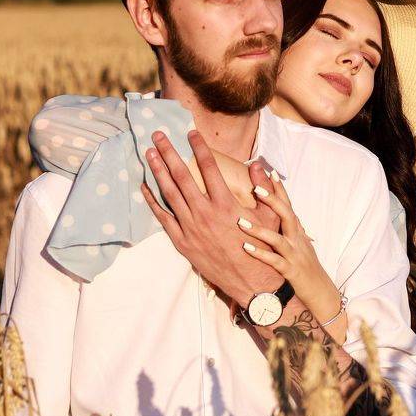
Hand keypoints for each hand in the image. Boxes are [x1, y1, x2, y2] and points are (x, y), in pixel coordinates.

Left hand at [141, 130, 282, 305]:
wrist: (252, 282)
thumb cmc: (263, 248)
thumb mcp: (270, 217)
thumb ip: (263, 189)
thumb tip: (257, 165)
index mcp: (226, 204)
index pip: (208, 167)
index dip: (199, 147)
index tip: (190, 133)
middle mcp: (205, 213)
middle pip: (182, 176)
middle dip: (168, 152)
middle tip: (157, 135)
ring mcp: (191, 228)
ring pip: (169, 194)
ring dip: (158, 171)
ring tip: (149, 153)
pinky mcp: (182, 242)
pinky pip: (163, 218)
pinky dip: (153, 201)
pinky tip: (145, 187)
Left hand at [237, 163, 342, 320]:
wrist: (320, 292)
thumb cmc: (303, 267)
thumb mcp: (297, 243)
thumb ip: (285, 227)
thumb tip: (274, 211)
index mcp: (296, 231)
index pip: (288, 205)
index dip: (280, 188)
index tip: (269, 171)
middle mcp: (297, 239)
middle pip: (286, 215)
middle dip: (272, 200)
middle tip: (256, 188)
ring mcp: (295, 255)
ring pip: (278, 238)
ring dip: (259, 229)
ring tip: (240, 221)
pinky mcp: (291, 272)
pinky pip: (275, 261)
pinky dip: (260, 254)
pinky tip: (245, 249)